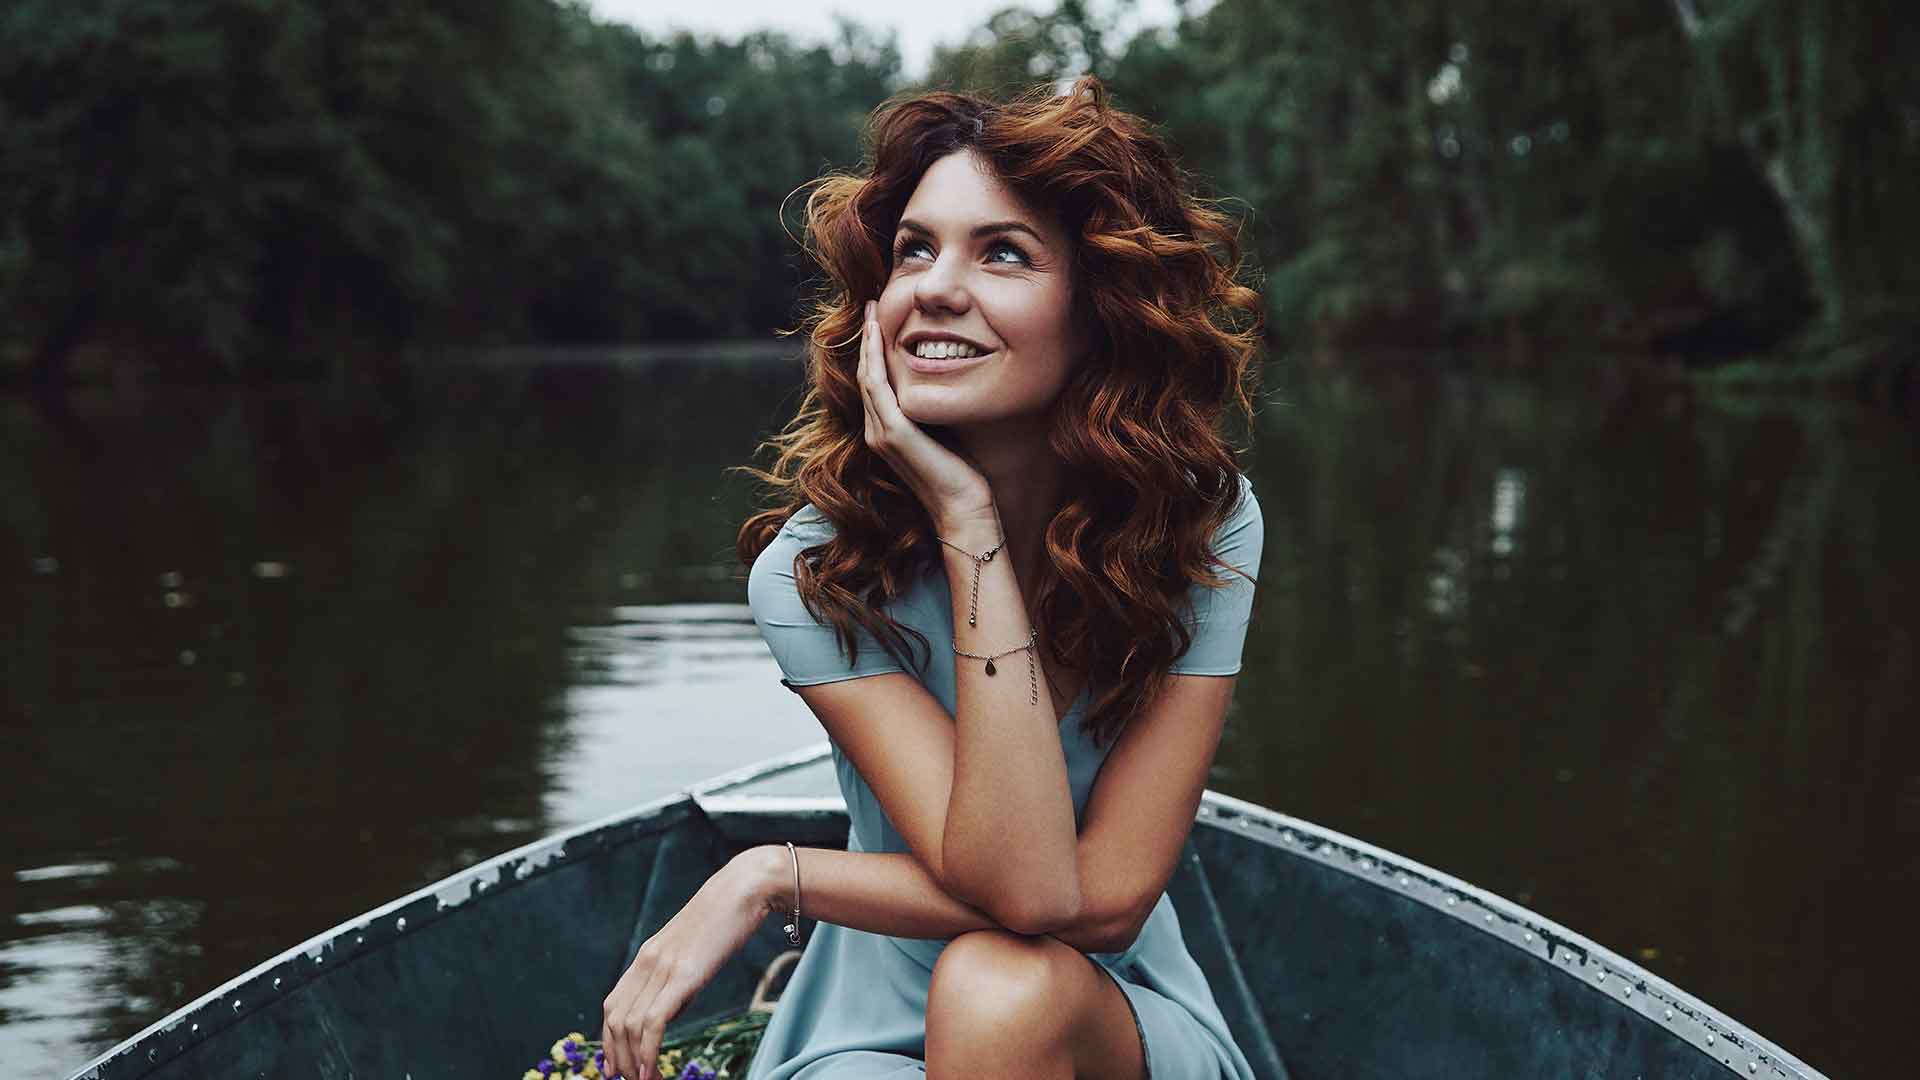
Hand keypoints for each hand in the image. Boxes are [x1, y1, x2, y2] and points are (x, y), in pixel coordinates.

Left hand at [602, 855, 769, 1079]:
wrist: (746, 889)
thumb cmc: (727, 919)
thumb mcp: (694, 951)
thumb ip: (677, 978)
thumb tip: (670, 1009)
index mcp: (647, 956)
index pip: (613, 1005)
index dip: (609, 1040)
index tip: (615, 1066)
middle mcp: (648, 962)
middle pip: (615, 1019)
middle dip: (617, 1056)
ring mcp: (663, 967)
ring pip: (629, 1024)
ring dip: (632, 1060)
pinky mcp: (683, 974)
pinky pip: (653, 1020)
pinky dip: (647, 1051)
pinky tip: (651, 1070)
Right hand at [857, 299, 996, 528]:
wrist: (964, 509)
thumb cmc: (961, 475)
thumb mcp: (944, 432)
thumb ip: (934, 410)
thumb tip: (945, 381)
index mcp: (886, 432)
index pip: (874, 382)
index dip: (874, 350)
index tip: (880, 321)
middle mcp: (876, 431)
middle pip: (865, 374)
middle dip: (867, 338)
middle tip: (871, 306)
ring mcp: (880, 432)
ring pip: (867, 375)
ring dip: (867, 341)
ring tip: (872, 312)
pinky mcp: (892, 432)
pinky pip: (876, 385)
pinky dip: (874, 357)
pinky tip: (878, 335)